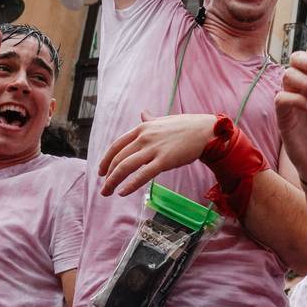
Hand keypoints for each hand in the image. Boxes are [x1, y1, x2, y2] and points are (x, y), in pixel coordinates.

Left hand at [97, 112, 216, 196]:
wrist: (204, 131)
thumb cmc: (185, 126)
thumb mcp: (163, 121)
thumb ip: (150, 120)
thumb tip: (143, 113)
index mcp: (141, 129)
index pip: (116, 145)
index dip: (106, 160)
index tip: (101, 171)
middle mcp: (144, 138)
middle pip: (118, 158)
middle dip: (107, 175)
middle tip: (104, 188)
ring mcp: (153, 149)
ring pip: (125, 167)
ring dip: (113, 182)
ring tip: (108, 193)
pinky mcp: (164, 161)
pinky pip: (143, 175)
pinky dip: (130, 184)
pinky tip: (123, 192)